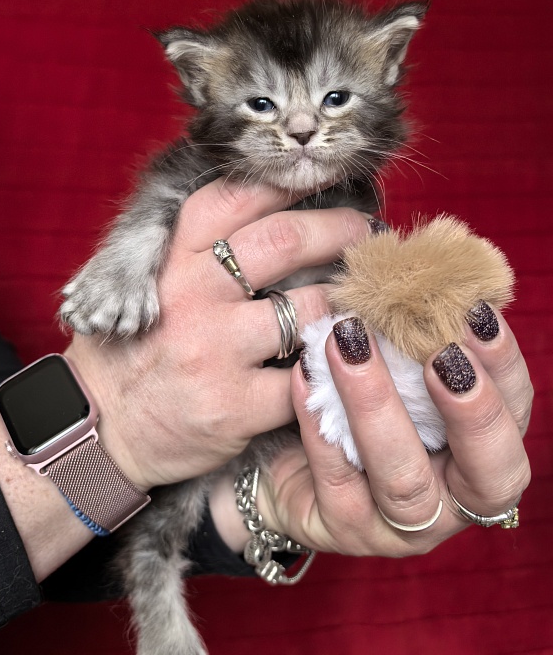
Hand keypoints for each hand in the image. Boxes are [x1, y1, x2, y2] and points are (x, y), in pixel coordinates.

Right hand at [65, 178, 372, 491]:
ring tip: (359, 295)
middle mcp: (193, 293)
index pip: (238, 197)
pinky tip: (339, 359)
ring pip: (310, 305)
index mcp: (172, 257)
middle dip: (338, 227)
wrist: (103, 427)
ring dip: (345, 298)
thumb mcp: (151, 281)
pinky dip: (330, 365)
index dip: (290, 184)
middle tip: (364, 230)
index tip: (325, 180)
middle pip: (284, 239)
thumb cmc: (133, 347)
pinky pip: (307, 376)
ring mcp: (215, 349)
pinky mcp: (235, 405)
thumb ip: (200, 248)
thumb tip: (279, 216)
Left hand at [258, 306, 530, 557]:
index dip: (503, 370)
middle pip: (488, 472)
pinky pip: (334, 479)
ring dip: (379, 405)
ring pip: (404, 481)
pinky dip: (317, 421)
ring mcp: (398, 525)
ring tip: (350, 341)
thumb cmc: (354, 401)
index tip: (476, 314)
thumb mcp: (393, 369)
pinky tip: (303, 372)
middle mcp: (452, 499)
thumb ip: (417, 337)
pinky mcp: (341, 530)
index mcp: (478, 455)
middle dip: (471, 411)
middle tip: (440, 353)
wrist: (284, 453)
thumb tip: (426, 269)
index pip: (515, 419)